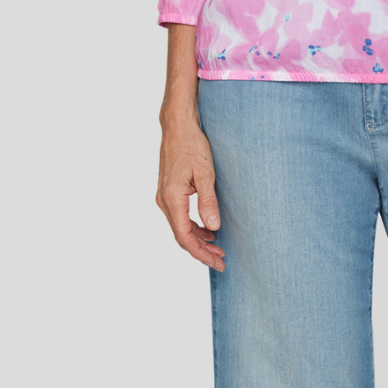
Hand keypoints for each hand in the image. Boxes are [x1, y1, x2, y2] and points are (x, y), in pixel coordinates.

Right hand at [156, 115, 225, 270]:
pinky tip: (208, 229)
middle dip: (202, 250)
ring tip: (218, 247)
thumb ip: (208, 201)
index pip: (185, 237)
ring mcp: (165, 197)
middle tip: (222, 259)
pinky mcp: (169, 192)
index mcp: (172, 199)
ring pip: (180, 228)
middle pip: (182, 236)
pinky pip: (180, 217)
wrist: (178, 126)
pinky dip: (193, 227)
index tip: (217, 262)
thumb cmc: (192, 145)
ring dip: (199, 239)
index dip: (201, 253)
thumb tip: (213, 227)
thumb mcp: (205, 173)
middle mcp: (164, 201)